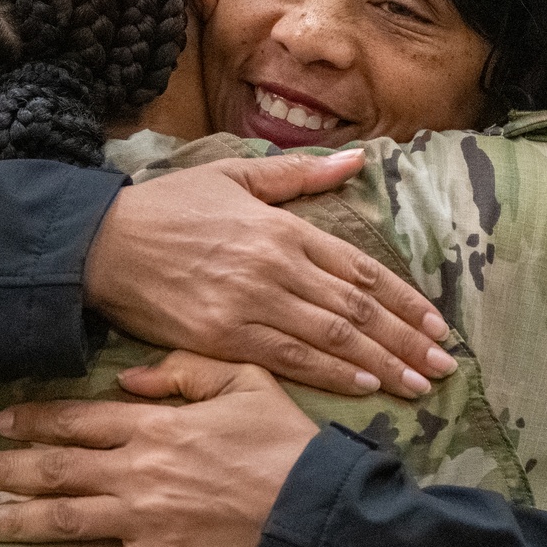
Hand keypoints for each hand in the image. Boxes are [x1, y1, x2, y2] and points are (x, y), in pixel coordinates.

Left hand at [0, 352, 317, 546]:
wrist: (315, 511)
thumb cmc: (285, 441)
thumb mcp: (246, 379)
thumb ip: (185, 370)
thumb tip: (129, 376)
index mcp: (156, 425)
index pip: (80, 419)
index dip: (37, 419)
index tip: (2, 420)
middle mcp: (136, 473)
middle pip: (58, 469)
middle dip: (9, 468)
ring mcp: (142, 523)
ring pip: (63, 520)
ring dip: (15, 520)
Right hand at [84, 148, 453, 398]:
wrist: (102, 244)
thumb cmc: (169, 208)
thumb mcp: (235, 176)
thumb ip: (300, 175)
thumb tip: (356, 161)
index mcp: (283, 228)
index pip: (359, 269)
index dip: (403, 300)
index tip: (436, 324)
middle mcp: (276, 266)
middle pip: (357, 309)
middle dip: (406, 340)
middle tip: (445, 365)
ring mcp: (251, 304)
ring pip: (331, 337)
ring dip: (381, 363)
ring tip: (419, 383)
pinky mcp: (223, 337)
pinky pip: (288, 359)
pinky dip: (330, 373)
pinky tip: (363, 386)